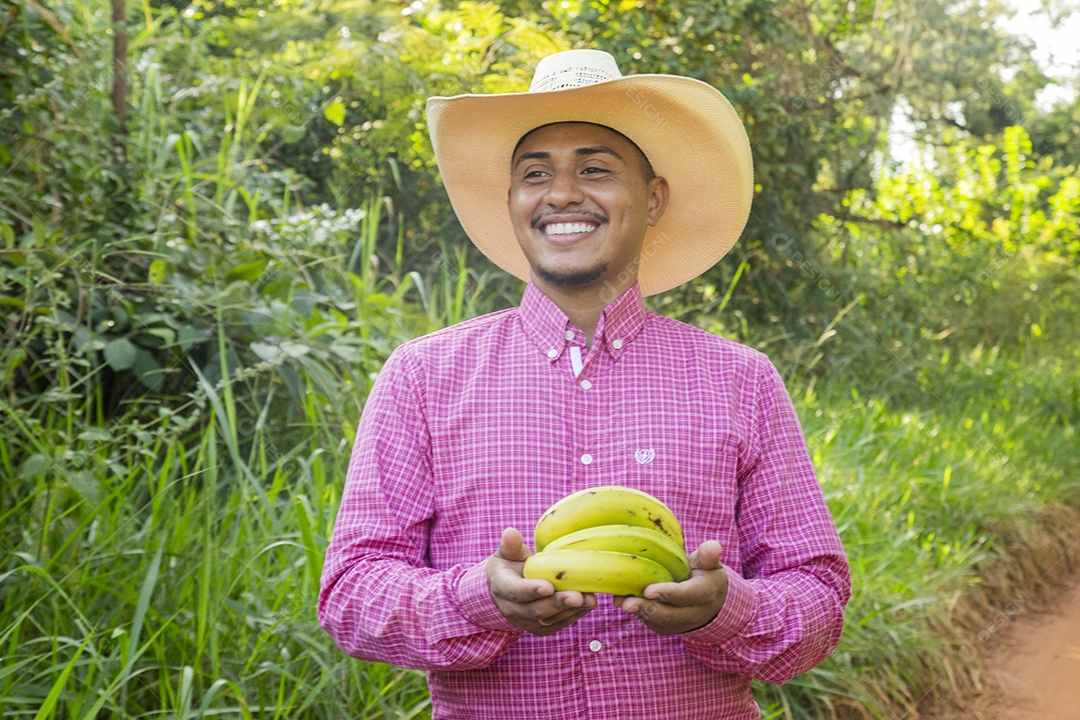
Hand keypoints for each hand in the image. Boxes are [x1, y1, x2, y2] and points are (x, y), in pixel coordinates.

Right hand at [486, 527, 596, 635]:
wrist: (507, 587)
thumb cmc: (510, 564)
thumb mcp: (506, 552)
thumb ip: (510, 545)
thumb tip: (511, 533)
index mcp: (502, 587)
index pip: (515, 591)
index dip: (531, 590)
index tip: (548, 586)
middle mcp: (512, 609)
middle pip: (535, 609)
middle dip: (557, 603)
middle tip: (577, 597)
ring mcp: (527, 621)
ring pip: (549, 618)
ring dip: (570, 609)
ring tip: (589, 599)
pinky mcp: (541, 627)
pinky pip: (558, 623)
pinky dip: (575, 614)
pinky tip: (588, 603)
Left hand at [613, 540, 727, 635]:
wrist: (711, 602)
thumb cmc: (705, 574)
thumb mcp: (710, 564)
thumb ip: (708, 556)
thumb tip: (714, 546)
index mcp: (705, 594)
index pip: (686, 595)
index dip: (668, 593)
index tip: (648, 590)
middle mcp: (693, 613)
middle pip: (669, 614)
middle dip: (647, 609)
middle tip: (626, 603)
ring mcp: (679, 623)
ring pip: (657, 620)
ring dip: (637, 611)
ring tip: (619, 601)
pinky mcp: (666, 627)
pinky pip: (650, 622)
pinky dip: (636, 612)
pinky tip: (621, 600)